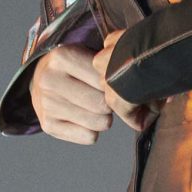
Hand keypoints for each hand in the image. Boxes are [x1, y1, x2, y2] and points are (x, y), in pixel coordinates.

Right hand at [30, 33, 150, 143]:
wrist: (38, 78)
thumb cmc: (75, 66)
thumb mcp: (88, 54)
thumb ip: (111, 64)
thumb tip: (153, 89)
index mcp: (62, 56)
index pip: (105, 80)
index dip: (115, 83)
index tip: (113, 81)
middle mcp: (50, 80)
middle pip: (102, 105)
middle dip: (111, 103)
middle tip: (106, 97)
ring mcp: (46, 104)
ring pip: (98, 124)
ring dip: (104, 118)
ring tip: (96, 107)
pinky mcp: (48, 125)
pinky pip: (89, 137)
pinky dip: (92, 130)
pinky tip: (85, 117)